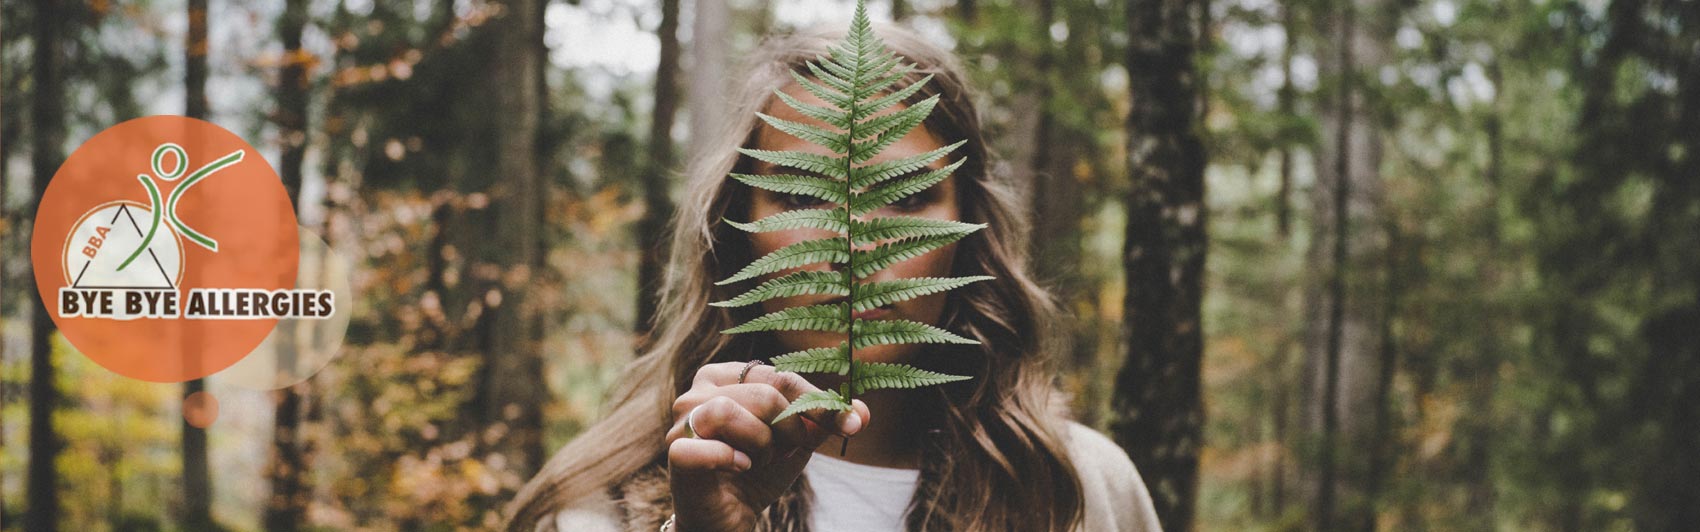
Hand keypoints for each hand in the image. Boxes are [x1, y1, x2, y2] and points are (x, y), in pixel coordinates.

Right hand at [666, 361, 869, 531]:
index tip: (852, 424)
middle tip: (787, 452)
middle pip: (761, 395)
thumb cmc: (757, 473)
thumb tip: (862, 413)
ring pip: (728, 412)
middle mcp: (696, 391)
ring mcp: (681, 422)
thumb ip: (824, 423)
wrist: (726, 521)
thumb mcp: (796, 444)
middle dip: (789, 429)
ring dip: (760, 444)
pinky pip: (706, 446)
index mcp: (726, 377)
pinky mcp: (676, 453)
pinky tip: (740, 468)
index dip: (819, 403)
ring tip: (759, 460)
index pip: (781, 376)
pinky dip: (730, 459)